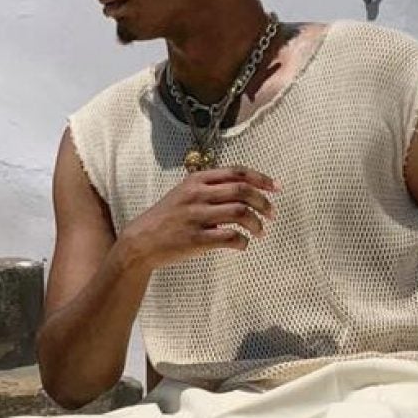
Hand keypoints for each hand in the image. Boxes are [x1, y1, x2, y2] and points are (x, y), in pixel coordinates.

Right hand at [114, 166, 277, 273]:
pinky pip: (229, 237)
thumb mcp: (185, 192)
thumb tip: (246, 191)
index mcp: (197, 179)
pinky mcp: (195, 239)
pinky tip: (243, 245)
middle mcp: (197, 194)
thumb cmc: (167, 217)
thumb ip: (211, 188)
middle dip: (263, 202)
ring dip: (257, 223)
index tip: (276, 188)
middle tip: (272, 214)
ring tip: (260, 231)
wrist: (141, 241)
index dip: (261, 179)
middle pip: (243, 191)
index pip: (237, 173)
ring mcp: (196, 217)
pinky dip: (242, 242)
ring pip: (240, 213)